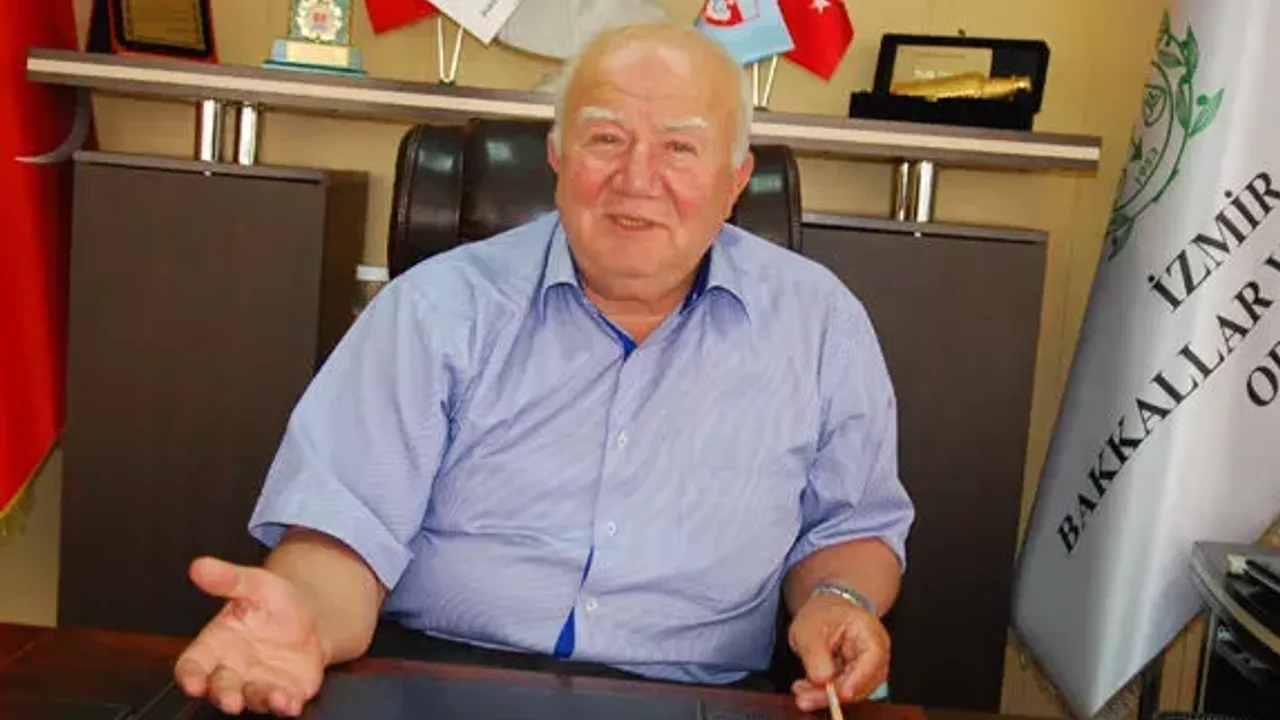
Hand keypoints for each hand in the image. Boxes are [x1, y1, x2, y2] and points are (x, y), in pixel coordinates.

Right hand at [174, 556, 327, 716]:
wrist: (312, 616)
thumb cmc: (274, 603)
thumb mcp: (254, 583)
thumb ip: (228, 578)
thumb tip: (200, 566)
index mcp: (216, 645)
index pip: (192, 664)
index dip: (189, 675)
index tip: (191, 682)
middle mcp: (233, 669)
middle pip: (220, 687)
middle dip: (224, 694)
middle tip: (230, 698)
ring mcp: (258, 683)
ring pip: (252, 698)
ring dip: (258, 700)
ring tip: (271, 696)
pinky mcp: (285, 691)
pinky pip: (282, 703)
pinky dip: (286, 705)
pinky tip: (291, 701)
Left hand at [787, 592, 889, 712]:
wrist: (825, 612)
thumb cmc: (821, 614)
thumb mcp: (809, 629)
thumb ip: (815, 654)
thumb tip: (822, 680)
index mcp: (870, 632)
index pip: (872, 660)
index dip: (858, 680)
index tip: (840, 694)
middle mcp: (876, 653)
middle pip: (862, 681)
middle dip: (832, 693)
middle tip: (805, 698)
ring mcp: (868, 668)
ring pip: (852, 691)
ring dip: (825, 695)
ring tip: (801, 689)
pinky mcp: (856, 678)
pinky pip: (843, 690)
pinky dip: (824, 692)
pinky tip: (806, 688)